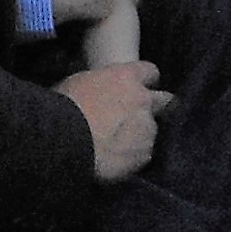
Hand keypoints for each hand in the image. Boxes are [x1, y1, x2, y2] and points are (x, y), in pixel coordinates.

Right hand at [58, 59, 169, 181]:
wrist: (66, 142)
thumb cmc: (64, 107)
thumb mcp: (80, 83)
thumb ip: (101, 87)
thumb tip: (102, 94)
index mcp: (126, 77)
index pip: (150, 71)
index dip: (146, 80)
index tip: (140, 86)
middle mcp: (144, 101)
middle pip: (166, 101)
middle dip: (159, 107)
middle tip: (141, 116)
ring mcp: (147, 129)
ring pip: (151, 131)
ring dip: (140, 135)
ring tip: (120, 145)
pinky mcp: (144, 155)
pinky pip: (143, 154)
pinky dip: (133, 157)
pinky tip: (117, 160)